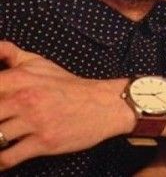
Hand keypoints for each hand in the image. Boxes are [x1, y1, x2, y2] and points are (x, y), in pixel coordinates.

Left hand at [0, 40, 127, 169]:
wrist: (104, 104)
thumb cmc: (68, 85)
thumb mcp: (39, 63)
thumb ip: (9, 53)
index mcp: (19, 79)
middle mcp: (24, 99)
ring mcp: (34, 122)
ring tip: (2, 137)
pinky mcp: (43, 142)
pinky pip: (9, 157)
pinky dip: (1, 162)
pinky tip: (3, 158)